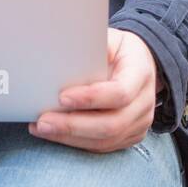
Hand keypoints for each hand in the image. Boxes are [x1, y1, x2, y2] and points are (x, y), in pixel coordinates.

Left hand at [27, 29, 162, 151]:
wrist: (142, 64)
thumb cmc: (120, 49)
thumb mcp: (111, 39)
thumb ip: (92, 47)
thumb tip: (61, 51)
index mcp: (140, 74)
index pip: (120, 93)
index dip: (91, 98)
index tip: (62, 96)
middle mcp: (144, 103)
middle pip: (111, 124)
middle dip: (74, 125)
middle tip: (44, 121)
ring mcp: (140, 124)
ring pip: (106, 141)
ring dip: (71, 138)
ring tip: (42, 128)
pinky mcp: (130, 137)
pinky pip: (103, 147)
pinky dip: (77, 142)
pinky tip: (55, 134)